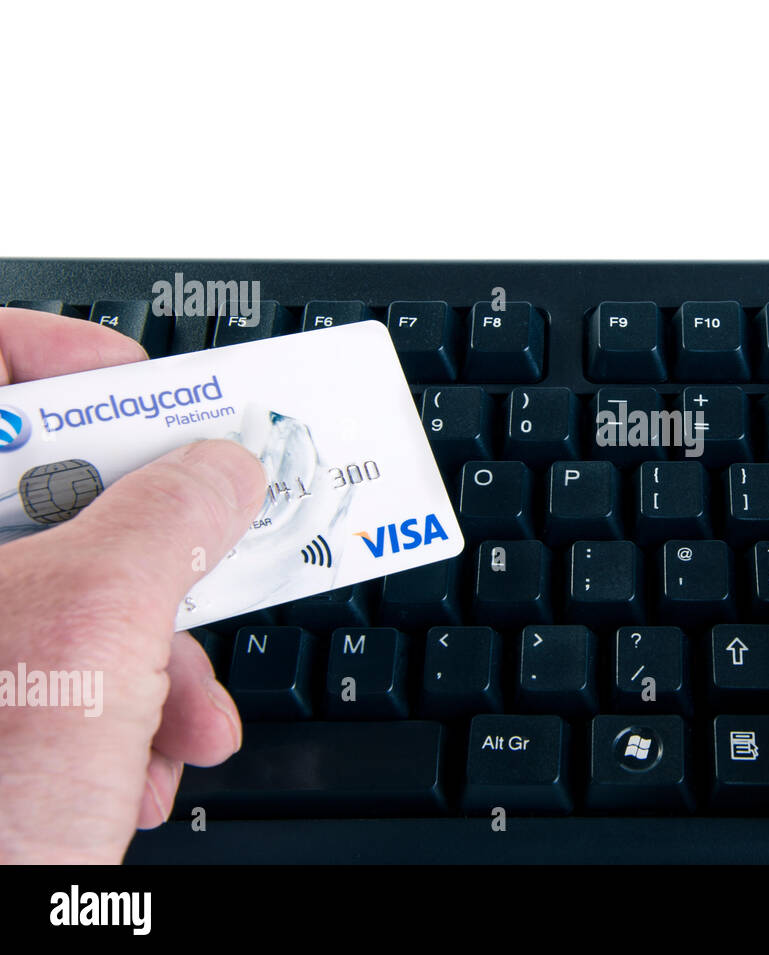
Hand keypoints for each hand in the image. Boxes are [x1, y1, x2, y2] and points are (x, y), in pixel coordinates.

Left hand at [0, 308, 263, 862]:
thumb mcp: (94, 624)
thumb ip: (170, 515)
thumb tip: (224, 468)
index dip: (69, 360)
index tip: (154, 393)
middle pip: (44, 494)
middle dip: (153, 547)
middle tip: (219, 539)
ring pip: (71, 598)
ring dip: (156, 658)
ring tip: (181, 717)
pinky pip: (65, 675)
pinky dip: (121, 715)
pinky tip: (135, 770)